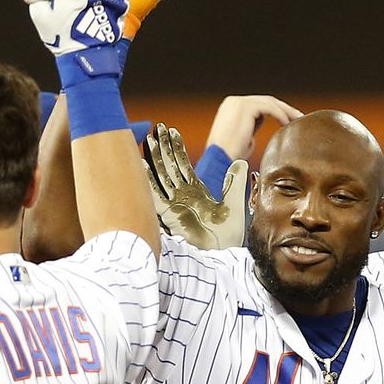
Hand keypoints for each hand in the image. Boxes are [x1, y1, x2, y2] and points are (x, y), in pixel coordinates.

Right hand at [145, 124, 248, 248]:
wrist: (220, 257)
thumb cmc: (228, 236)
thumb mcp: (235, 203)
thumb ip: (235, 182)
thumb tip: (242, 162)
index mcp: (195, 192)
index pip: (182, 164)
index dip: (176, 147)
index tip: (171, 130)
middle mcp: (182, 196)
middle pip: (169, 165)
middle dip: (162, 146)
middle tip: (156, 126)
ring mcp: (174, 204)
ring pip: (162, 175)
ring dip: (155, 157)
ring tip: (148, 138)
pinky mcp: (169, 214)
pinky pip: (156, 194)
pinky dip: (148, 180)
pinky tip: (141, 165)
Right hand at [205, 95, 301, 161]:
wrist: (219, 161)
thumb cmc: (229, 157)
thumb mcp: (243, 138)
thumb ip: (251, 128)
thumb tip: (259, 127)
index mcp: (232, 107)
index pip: (258, 105)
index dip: (276, 110)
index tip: (289, 119)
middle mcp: (234, 102)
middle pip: (265, 101)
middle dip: (284, 108)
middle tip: (298, 116)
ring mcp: (239, 103)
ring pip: (269, 102)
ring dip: (285, 111)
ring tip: (297, 119)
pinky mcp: (245, 107)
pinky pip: (268, 108)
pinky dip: (280, 115)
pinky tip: (287, 124)